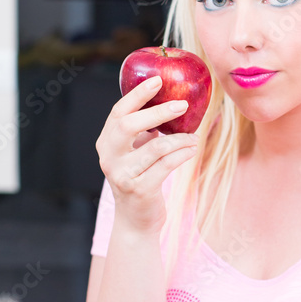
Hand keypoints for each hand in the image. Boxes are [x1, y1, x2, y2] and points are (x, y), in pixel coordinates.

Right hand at [96, 74, 198, 233]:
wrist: (135, 221)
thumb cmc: (140, 179)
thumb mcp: (135, 153)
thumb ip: (143, 132)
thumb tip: (171, 101)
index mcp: (106, 143)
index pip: (118, 112)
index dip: (137, 94)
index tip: (158, 80)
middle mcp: (109, 158)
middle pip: (128, 125)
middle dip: (157, 112)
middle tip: (182, 104)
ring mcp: (122, 175)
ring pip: (154, 147)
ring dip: (179, 138)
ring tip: (193, 136)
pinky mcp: (140, 190)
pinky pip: (166, 165)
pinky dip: (182, 154)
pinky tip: (192, 149)